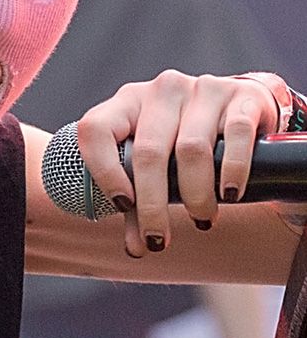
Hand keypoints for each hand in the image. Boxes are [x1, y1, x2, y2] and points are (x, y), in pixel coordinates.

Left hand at [76, 71, 278, 257]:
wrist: (242, 109)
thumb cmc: (185, 142)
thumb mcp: (157, 167)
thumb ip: (140, 204)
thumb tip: (137, 248)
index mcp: (127, 102)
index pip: (96, 129)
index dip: (103, 171)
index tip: (122, 205)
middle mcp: (161, 91)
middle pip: (149, 152)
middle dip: (153, 204)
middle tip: (159, 239)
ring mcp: (201, 89)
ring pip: (192, 149)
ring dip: (195, 194)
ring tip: (202, 219)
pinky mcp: (241, 95)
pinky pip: (235, 134)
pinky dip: (232, 169)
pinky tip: (230, 193)